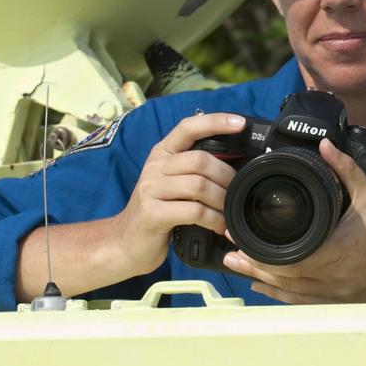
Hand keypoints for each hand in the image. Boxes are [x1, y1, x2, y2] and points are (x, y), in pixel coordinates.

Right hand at [108, 112, 243, 277]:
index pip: (188, 127)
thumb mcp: (173, 183)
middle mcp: (155, 166)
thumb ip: (194, 169)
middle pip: (200, 160)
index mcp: (162, 153)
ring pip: (199, 185)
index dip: (215, 122)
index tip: (240, 123)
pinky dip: (214, 219)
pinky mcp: (152, 214)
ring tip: (230, 212)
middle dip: (226, 176)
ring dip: (222, 200)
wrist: (125, 243)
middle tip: (238, 192)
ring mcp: (151, 189)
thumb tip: (235, 163)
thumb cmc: (158, 211)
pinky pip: (194, 211)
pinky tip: (220, 226)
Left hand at [222, 138, 365, 302]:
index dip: (259, 252)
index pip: (287, 258)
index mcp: (334, 252)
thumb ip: (344, 168)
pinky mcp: (337, 300)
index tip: (240, 236)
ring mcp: (333, 294)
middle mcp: (330, 278)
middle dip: (252, 264)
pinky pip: (301, 302)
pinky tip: (262, 287)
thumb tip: (323, 145)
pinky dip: (279, 294)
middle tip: (229, 251)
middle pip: (281, 277)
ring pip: (288, 292)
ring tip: (236, 266)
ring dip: (261, 280)